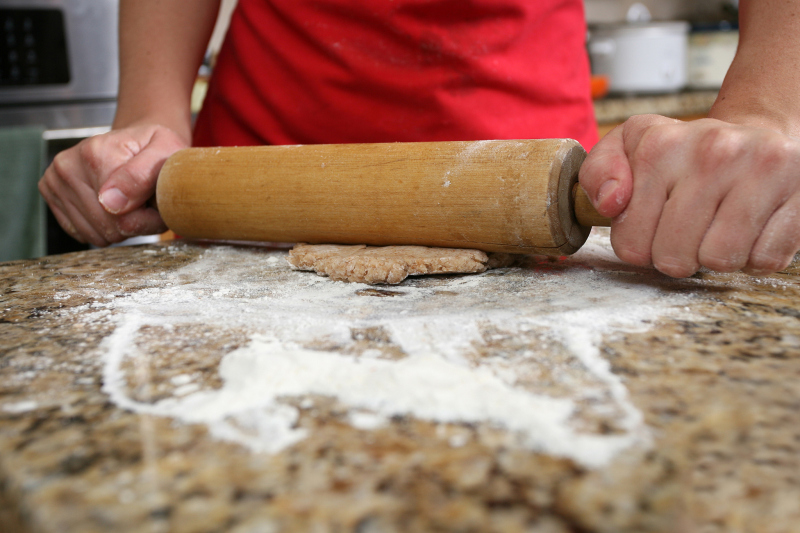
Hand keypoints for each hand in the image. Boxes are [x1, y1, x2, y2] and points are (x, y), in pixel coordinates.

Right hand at [39, 124, 187, 246]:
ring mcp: (55, 181)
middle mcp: (68, 166)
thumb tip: (110, 203)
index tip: (159, 205)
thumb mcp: (165, 150)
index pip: (124, 217)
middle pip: (108, 228)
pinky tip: (113, 208)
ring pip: (96, 235)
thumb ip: (142, 176)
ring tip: (132, 203)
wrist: (136, 142)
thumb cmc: (154, 147)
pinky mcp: (51, 194)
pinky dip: (103, 228)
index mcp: (95, 153)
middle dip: (136, 223)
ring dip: (120, 228)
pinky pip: (83, 234)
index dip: (150, 219)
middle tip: (147, 203)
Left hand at [579, 114, 799, 276]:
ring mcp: (763, 171)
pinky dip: (754, 255)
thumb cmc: (685, 151)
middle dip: (675, 255)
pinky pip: (764, 260)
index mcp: (661, 146)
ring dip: (714, 256)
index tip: (651, 224)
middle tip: (686, 229)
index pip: (631, 242)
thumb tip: (611, 203)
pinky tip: (749, 226)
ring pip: (719, 261)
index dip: (638, 245)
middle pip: (673, 258)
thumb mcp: (629, 148)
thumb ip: (599, 173)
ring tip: (716, 226)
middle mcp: (713, 152)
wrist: (757, 133)